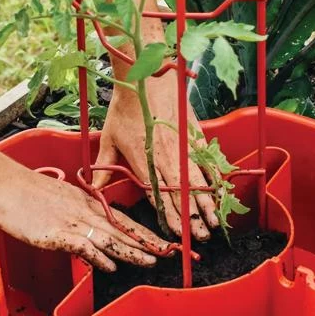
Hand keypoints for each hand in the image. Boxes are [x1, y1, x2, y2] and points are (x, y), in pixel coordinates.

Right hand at [0, 160, 168, 271]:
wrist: (3, 185)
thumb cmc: (25, 193)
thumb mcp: (59, 201)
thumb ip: (76, 215)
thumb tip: (88, 235)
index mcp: (86, 202)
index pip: (123, 219)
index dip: (145, 232)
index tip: (163, 241)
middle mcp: (84, 211)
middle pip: (123, 229)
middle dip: (149, 243)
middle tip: (171, 253)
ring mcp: (72, 222)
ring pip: (110, 238)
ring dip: (133, 251)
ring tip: (152, 261)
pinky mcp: (57, 234)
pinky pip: (84, 246)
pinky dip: (100, 257)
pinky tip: (112, 267)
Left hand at [92, 69, 218, 239]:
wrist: (146, 78)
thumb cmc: (125, 108)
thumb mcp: (108, 137)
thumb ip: (104, 166)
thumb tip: (94, 188)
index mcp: (143, 161)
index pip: (158, 196)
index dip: (169, 217)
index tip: (177, 233)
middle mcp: (165, 157)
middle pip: (181, 194)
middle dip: (192, 218)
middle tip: (202, 238)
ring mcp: (182, 147)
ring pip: (196, 181)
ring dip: (206, 204)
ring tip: (214, 223)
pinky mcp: (193, 136)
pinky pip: (206, 161)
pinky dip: (214, 178)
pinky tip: (220, 192)